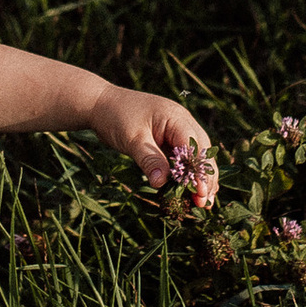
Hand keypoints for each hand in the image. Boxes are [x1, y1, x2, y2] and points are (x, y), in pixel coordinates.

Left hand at [88, 84, 218, 205]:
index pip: (194, 147)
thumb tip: (162, 183)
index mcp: (176, 118)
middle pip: (201, 152)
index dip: (199, 170)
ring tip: (204, 202)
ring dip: (200, 177)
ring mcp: (176, 130)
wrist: (100, 103)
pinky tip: (190, 190)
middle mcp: (181, 122)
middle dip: (205, 177)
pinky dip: (186, 173)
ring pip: (195, 156)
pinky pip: (182, 157)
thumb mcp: (133, 139)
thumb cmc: (116, 116)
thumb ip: (149, 159)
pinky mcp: (167, 139)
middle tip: (205, 202)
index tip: (200, 192)